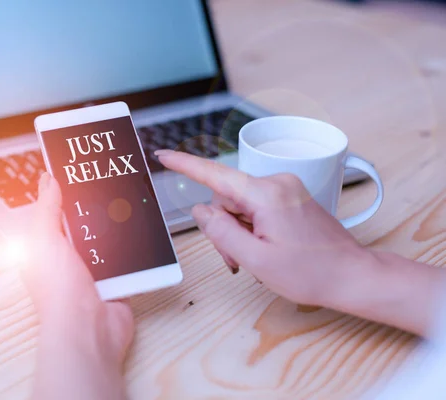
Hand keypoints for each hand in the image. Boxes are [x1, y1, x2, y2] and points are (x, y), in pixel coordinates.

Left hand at [20, 173, 133, 399]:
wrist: (88, 331)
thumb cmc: (58, 291)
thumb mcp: (44, 240)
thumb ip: (46, 209)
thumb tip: (48, 179)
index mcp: (46, 246)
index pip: (55, 210)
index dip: (65, 190)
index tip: (80, 168)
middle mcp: (68, 256)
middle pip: (85, 221)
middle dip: (97, 204)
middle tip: (112, 179)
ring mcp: (93, 268)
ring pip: (108, 236)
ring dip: (117, 224)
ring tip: (131, 198)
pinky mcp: (116, 279)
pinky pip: (127, 255)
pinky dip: (133, 246)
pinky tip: (142, 228)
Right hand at [156, 149, 444, 336]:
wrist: (352, 275)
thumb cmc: (310, 272)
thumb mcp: (256, 259)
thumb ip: (222, 232)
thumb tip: (200, 210)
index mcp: (266, 194)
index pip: (215, 174)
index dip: (185, 165)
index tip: (163, 156)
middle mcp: (276, 183)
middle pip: (226, 198)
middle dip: (224, 228)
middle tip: (237, 259)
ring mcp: (285, 189)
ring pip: (239, 205)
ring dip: (238, 232)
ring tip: (255, 258)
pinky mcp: (290, 197)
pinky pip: (255, 206)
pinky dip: (251, 227)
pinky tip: (264, 248)